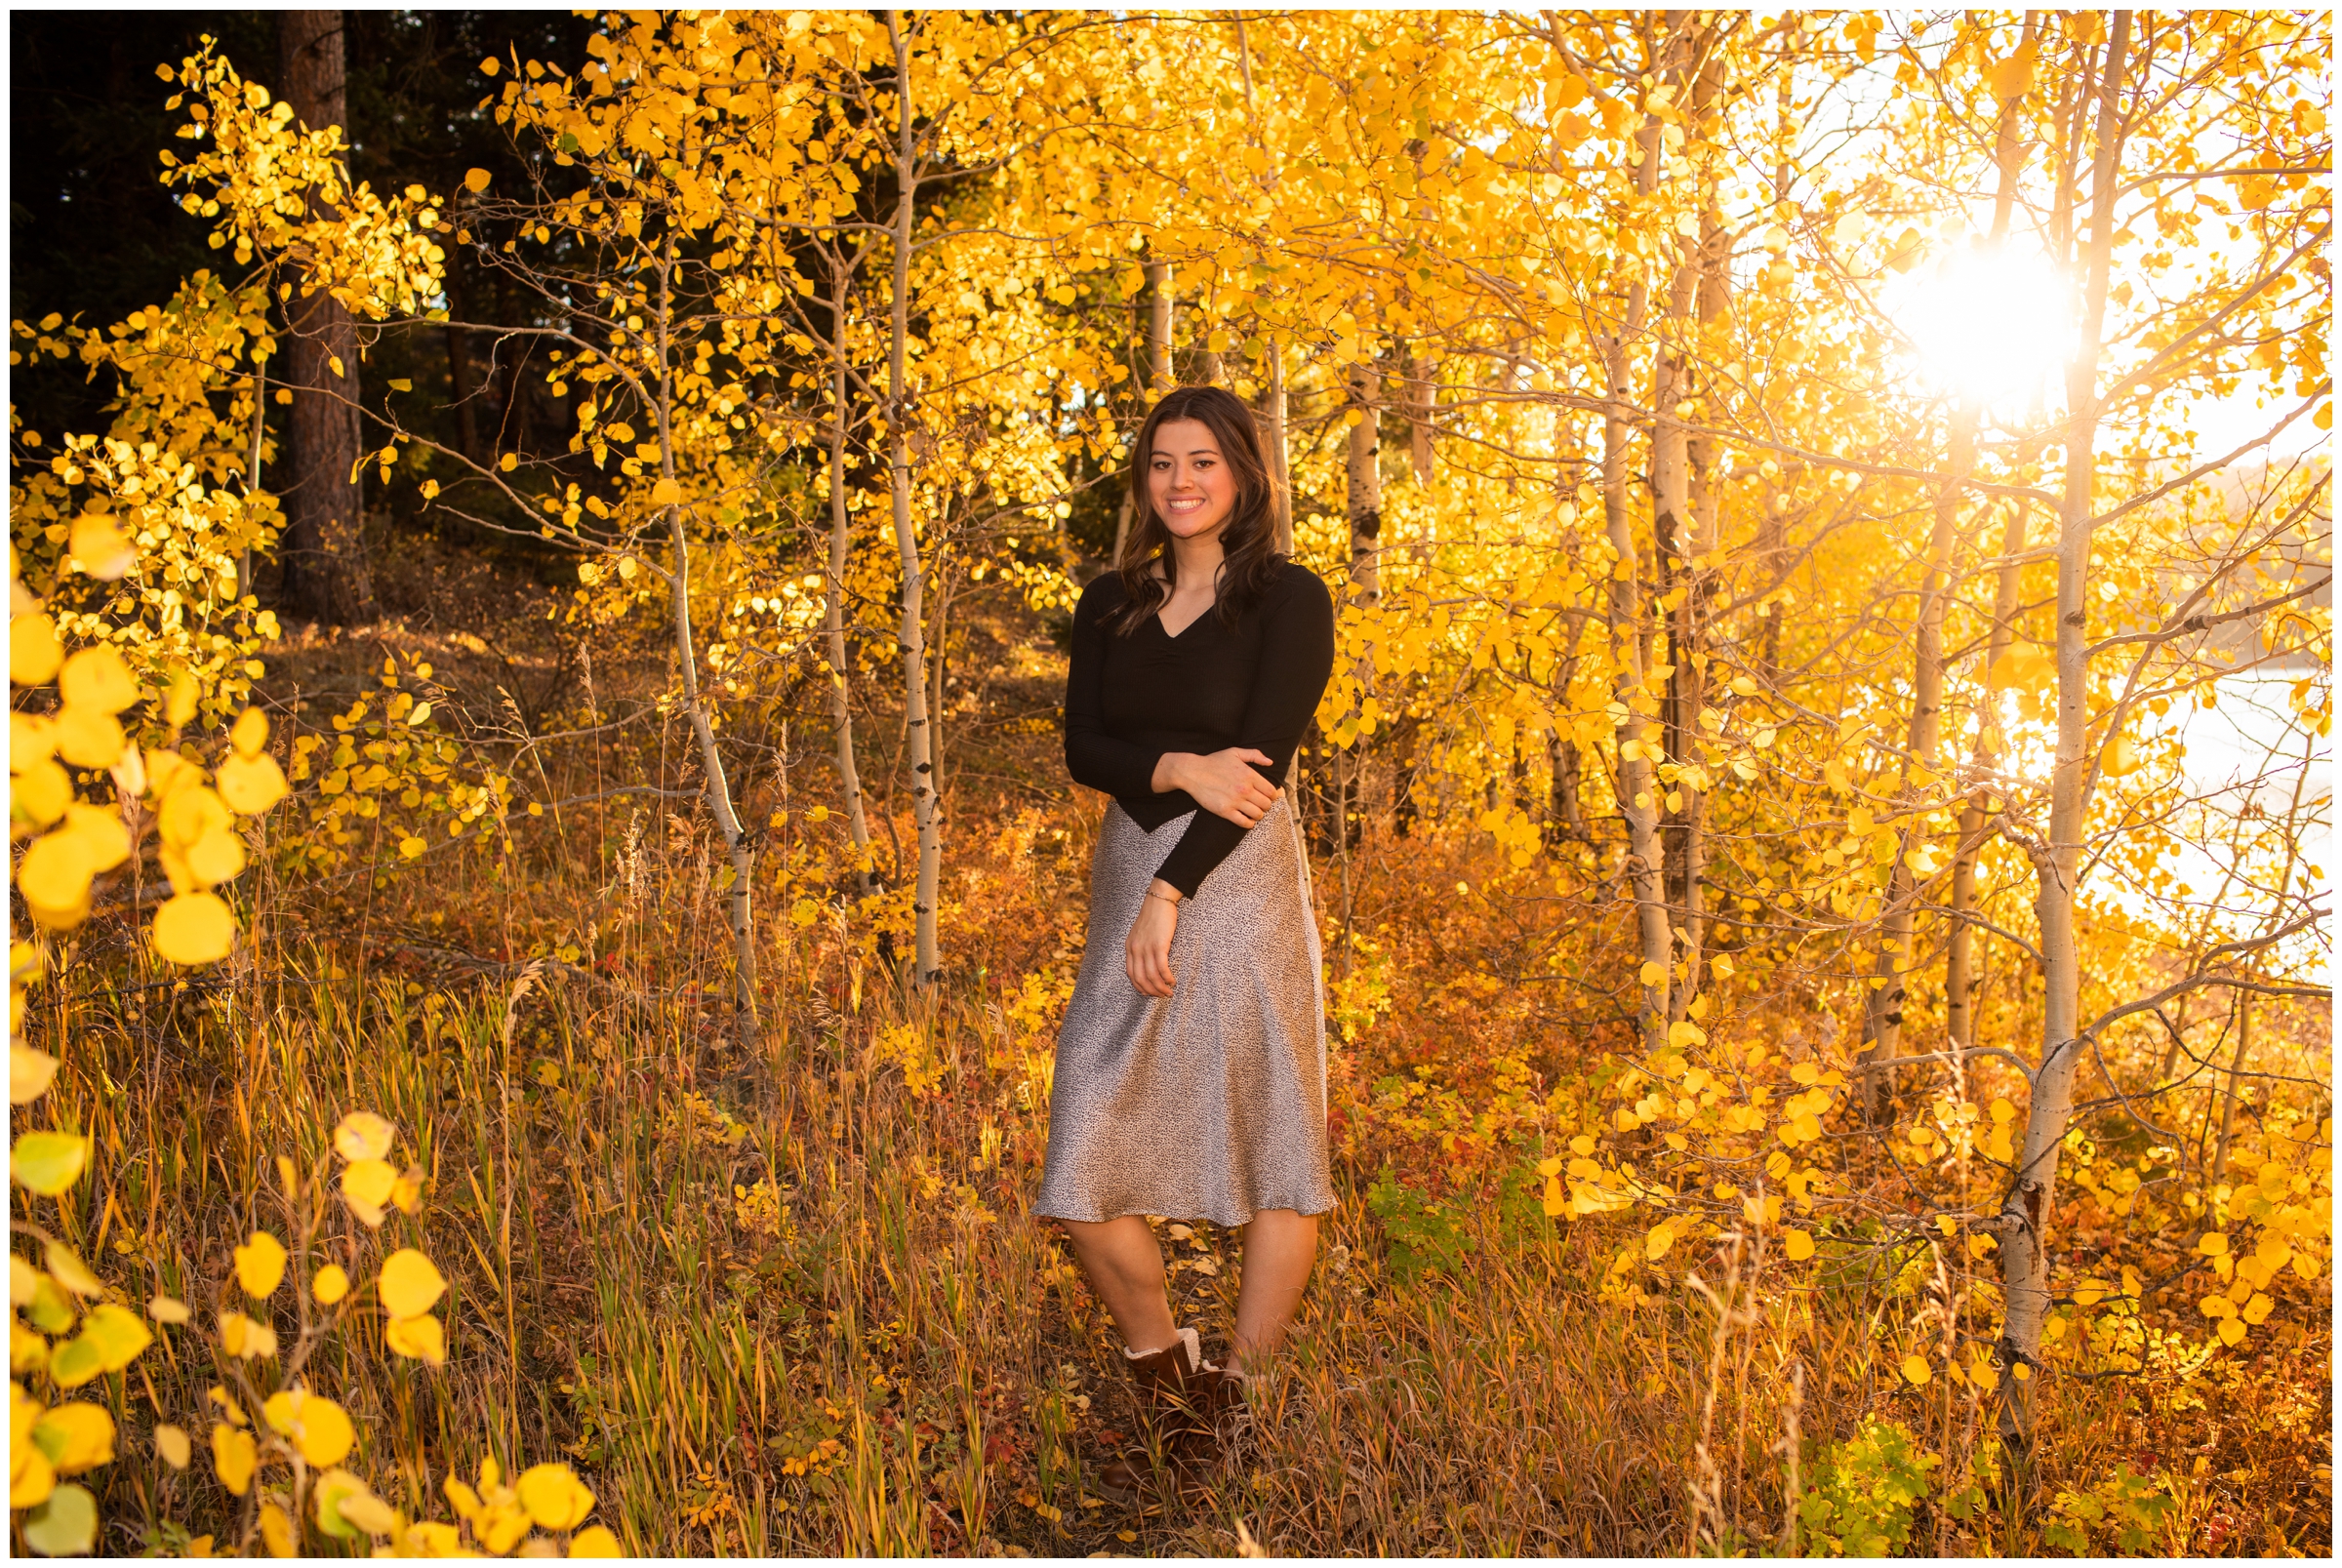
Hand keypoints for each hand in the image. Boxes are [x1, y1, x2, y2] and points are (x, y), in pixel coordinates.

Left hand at [1125, 881, 1180, 996]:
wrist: (1159, 900)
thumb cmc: (1153, 915)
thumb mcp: (1140, 933)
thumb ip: (1140, 947)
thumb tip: (1147, 962)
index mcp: (1129, 947)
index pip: (1130, 973)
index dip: (1139, 986)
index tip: (1148, 992)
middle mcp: (1135, 949)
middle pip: (1140, 978)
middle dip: (1151, 991)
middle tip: (1162, 996)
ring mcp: (1146, 948)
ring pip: (1151, 976)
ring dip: (1161, 987)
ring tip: (1169, 992)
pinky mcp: (1159, 945)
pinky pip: (1161, 967)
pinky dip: (1167, 978)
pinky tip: (1172, 981)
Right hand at [1156, 747, 1278, 828]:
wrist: (1192, 772)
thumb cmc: (1214, 762)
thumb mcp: (1235, 752)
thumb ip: (1255, 755)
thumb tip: (1270, 762)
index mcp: (1249, 775)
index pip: (1271, 791)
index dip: (1272, 795)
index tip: (1268, 796)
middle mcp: (1245, 789)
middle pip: (1266, 805)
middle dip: (1265, 805)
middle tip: (1260, 804)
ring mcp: (1235, 801)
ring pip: (1258, 815)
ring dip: (1258, 814)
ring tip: (1253, 811)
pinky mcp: (1224, 811)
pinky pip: (1244, 822)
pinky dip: (1249, 823)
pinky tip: (1247, 819)